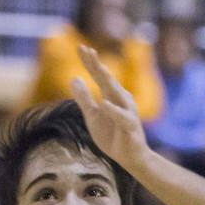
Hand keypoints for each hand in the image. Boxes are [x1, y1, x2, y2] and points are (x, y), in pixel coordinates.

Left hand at [70, 45, 149, 169]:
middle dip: (97, 64)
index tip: (79, 46)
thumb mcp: (92, 117)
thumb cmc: (113, 136)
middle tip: (87, 49)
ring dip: (108, 80)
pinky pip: (122, 117)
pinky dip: (113, 110)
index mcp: (112, 95)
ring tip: (97, 68)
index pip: (98, 75)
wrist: (130, 158)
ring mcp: (127, 112)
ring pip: (117, 93)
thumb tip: (73, 79)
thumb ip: (84, 99)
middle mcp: (121, 99)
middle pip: (107, 79)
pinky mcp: (130, 127)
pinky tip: (104, 103)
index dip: (89, 62)